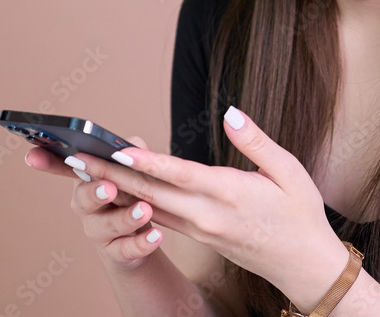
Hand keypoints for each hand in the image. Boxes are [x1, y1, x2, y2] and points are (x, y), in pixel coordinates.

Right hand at [25, 137, 163, 270]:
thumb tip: (130, 146)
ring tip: (144, 211)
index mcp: (89, 180)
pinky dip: (142, 243)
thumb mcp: (133, 173)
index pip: (65, 168)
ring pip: (106, 226)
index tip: (33, 156)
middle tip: (109, 187)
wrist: (141, 240)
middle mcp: (87, 206)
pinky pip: (126, 249)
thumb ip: (132, 155)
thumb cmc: (132, 197)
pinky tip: (155, 235)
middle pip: (83, 199)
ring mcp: (99, 231)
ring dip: (125, 218)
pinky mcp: (116, 252)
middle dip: (94, 193)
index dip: (48, 163)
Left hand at [66, 107, 348, 305]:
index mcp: (231, 194)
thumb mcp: (290, 171)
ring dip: (114, 190)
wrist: (304, 264)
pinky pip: (159, 217)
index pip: (181, 175)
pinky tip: (116, 191)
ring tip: (83, 171)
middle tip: (76, 158)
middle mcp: (207, 215)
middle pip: (151, 193)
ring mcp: (199, 229)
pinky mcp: (198, 236)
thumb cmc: (301, 214)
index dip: (148, 162)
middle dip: (111, 175)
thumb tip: (231, 113)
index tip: (118, 150)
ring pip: (149, 206)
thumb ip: (256, 142)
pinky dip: (134, 202)